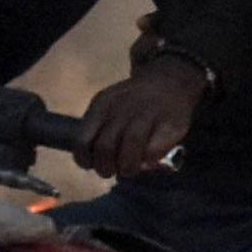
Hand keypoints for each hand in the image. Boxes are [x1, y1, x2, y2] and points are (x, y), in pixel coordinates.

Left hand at [76, 56, 211, 177]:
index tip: (93, 164)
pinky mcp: (170, 124)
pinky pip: (153, 151)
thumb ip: (101, 134)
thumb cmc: (133, 104)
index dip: (85, 160)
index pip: (81, 141)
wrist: (169, 81)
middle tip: (115, 170)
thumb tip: (102, 167)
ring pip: (130, 149)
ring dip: (128, 167)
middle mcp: (123, 107)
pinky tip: (149, 159)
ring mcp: (147, 113)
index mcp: (102, 104)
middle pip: (105, 148)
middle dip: (106, 168)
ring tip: (131, 169)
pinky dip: (148, 161)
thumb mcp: (109, 108)